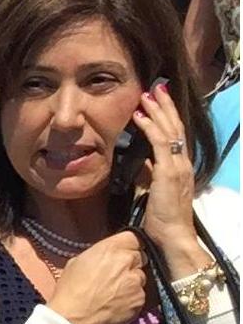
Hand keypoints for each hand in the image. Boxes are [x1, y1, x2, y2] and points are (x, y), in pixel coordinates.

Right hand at [45, 228, 147, 323]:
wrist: (71, 319)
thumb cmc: (69, 291)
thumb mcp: (77, 262)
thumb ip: (98, 254)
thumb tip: (106, 256)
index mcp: (111, 248)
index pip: (134, 238)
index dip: (128, 246)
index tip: (123, 253)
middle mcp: (127, 261)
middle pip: (140, 257)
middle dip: (130, 265)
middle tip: (115, 276)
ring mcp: (136, 281)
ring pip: (141, 277)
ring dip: (132, 283)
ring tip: (113, 293)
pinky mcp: (139, 299)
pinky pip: (140, 296)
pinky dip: (131, 299)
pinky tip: (116, 304)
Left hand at [132, 80, 200, 262]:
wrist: (172, 235)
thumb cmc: (161, 219)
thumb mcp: (152, 191)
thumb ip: (148, 175)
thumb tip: (141, 163)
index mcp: (179, 166)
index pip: (175, 135)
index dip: (167, 116)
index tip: (157, 102)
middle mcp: (182, 162)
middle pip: (175, 127)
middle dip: (164, 106)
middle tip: (155, 87)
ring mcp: (177, 166)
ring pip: (169, 130)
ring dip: (157, 110)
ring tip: (147, 94)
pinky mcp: (168, 172)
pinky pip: (160, 144)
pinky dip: (149, 128)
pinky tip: (140, 116)